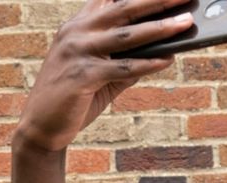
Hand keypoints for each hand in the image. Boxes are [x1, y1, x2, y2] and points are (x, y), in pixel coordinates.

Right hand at [14, 0, 192, 153]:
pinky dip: (148, 64)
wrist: (40, 126)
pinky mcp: (82, 75)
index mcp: (78, 24)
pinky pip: (122, 67)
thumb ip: (127, 59)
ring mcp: (77, 51)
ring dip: (160, 28)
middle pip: (123, 8)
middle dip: (157, 0)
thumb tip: (164, 51)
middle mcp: (76, 31)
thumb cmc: (74, 97)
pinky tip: (168, 60)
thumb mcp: (101, 72)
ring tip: (186, 23)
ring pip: (126, 35)